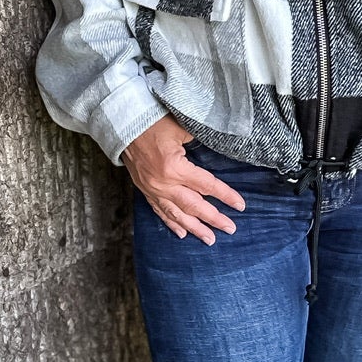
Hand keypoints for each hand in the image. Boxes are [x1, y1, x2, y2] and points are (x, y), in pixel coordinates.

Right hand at [122, 116, 245, 242]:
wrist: (122, 125)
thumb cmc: (152, 122)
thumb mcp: (180, 127)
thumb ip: (199, 142)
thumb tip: (217, 149)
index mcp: (174, 167)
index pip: (206, 186)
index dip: (225, 196)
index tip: (240, 205)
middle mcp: (163, 183)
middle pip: (194, 206)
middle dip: (214, 219)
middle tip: (230, 229)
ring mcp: (153, 189)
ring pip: (177, 214)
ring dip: (195, 228)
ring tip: (209, 239)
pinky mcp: (145, 190)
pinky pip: (160, 211)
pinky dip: (172, 223)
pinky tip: (182, 233)